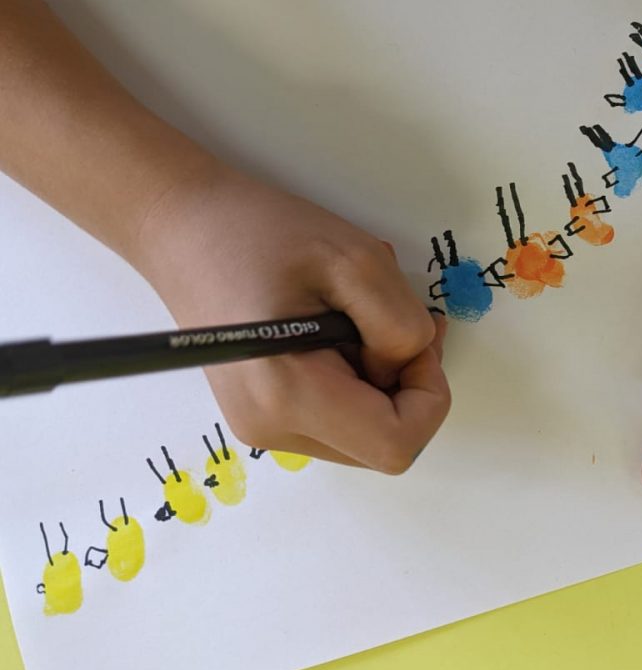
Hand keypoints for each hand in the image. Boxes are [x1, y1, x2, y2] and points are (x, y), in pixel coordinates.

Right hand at [133, 165, 448, 472]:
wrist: (184, 225)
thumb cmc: (261, 232)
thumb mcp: (356, 260)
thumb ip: (400, 323)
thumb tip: (413, 362)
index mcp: (288, 396)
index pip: (395, 444)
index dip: (428, 395)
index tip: (418, 339)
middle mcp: (271, 428)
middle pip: (383, 443)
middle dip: (408, 384)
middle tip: (393, 317)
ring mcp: (263, 426)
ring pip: (365, 431)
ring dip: (383, 377)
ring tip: (355, 314)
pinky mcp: (264, 412)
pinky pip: (339, 415)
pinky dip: (357, 377)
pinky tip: (337, 328)